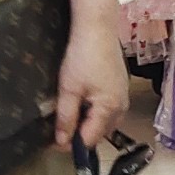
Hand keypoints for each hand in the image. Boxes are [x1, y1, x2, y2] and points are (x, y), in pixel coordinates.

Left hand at [55, 17, 127, 151]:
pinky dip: (95, 114)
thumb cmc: (82, 57)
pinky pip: (109, 111)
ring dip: (88, 125)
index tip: (51, 143)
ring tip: (69, 118)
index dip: (70, 145)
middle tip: (58, 130)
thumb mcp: (69, 89)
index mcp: (110, 109)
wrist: (97, 28)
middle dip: (80, 136)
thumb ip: (66, 118)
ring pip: (105, 123)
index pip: (90, 139)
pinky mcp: (121, 88)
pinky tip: (82, 104)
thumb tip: (61, 142)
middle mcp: (122, 107)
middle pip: (100, 134)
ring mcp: (123, 97)